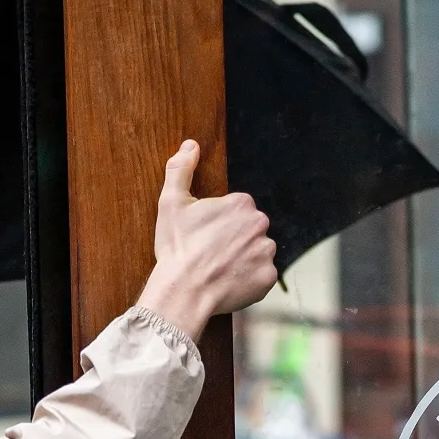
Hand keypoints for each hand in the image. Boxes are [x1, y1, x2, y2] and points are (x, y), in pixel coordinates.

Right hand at [136, 140, 278, 340]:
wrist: (184, 292)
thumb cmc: (177, 248)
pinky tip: (228, 282)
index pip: (236, 209)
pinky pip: (261, 276)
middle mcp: (260, 224)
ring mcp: (266, 252)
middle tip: (210, 253)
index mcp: (242, 203)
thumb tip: (190, 146)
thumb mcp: (171, 203)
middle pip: (249, 230)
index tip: (204, 235)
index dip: (219, 223)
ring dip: (243, 259)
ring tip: (219, 269)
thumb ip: (181, 170)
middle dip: (234, 239)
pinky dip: (248, 280)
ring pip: (257, 252)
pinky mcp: (268, 278)